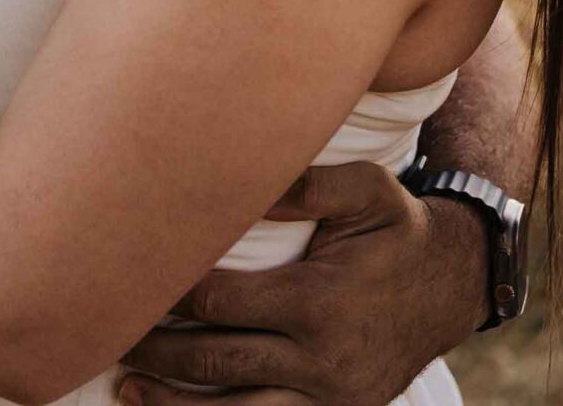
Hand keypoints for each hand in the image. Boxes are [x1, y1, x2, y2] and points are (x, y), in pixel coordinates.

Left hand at [116, 162, 485, 405]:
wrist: (453, 286)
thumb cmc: (396, 228)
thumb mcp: (366, 189)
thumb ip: (305, 183)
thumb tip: (238, 178)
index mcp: (319, 300)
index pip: (219, 301)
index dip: (168, 292)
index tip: (129, 279)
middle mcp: (321, 358)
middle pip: (214, 361)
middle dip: (155, 350)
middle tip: (108, 334)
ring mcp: (330, 396)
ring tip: (126, 388)